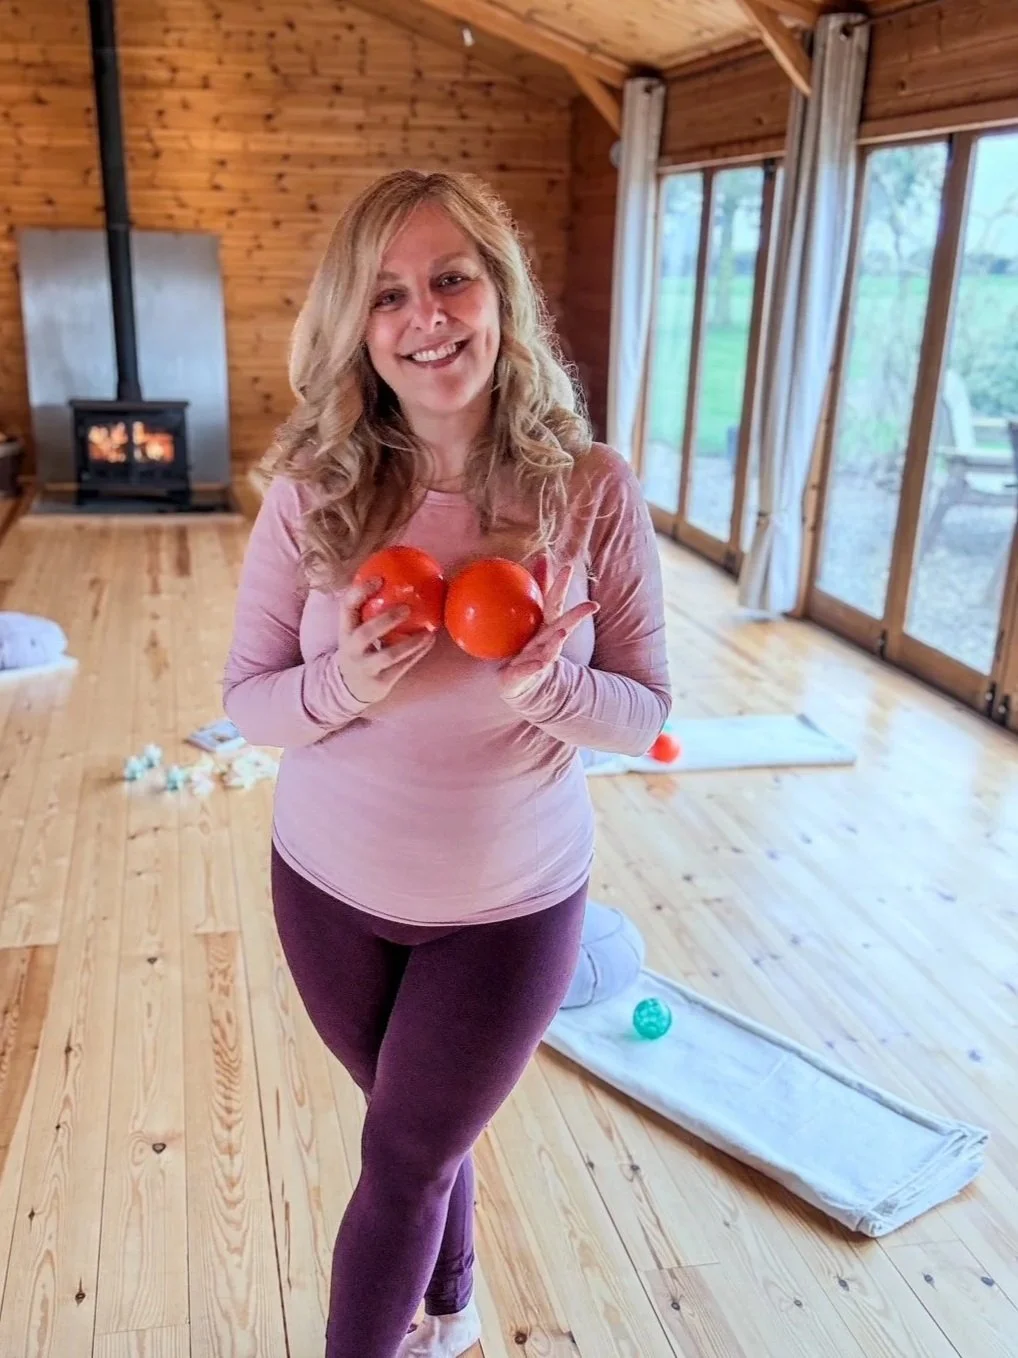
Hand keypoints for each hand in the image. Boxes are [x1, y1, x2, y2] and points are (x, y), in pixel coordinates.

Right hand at [337, 576, 436, 704]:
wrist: (350, 687)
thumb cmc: (360, 648)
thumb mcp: (356, 630)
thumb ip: (369, 608)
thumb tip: (397, 575)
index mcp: (345, 630)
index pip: (347, 607)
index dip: (360, 592)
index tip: (379, 578)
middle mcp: (352, 648)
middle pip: (366, 633)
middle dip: (386, 620)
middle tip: (407, 608)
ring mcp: (365, 667)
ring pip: (388, 655)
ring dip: (410, 643)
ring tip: (428, 631)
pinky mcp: (380, 682)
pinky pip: (401, 667)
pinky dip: (417, 654)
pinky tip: (430, 640)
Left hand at [498, 557, 597, 700]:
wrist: (516, 682)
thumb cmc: (522, 647)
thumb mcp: (525, 619)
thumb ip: (530, 591)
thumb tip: (539, 558)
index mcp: (545, 626)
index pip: (554, 602)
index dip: (561, 585)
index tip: (568, 567)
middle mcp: (547, 641)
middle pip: (563, 627)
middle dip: (577, 616)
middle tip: (592, 606)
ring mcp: (539, 659)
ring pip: (551, 650)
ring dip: (557, 642)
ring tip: (562, 633)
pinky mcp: (525, 674)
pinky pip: (529, 671)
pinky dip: (534, 667)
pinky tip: (539, 664)